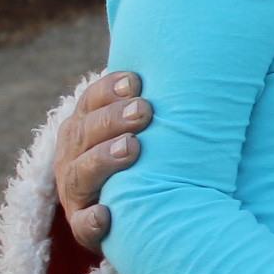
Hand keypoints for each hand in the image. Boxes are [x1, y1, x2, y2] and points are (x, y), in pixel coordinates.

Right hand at [54, 71, 152, 249]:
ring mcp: (76, 191)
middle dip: (114, 119)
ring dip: (104, 159)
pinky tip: (107, 214)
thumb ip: (154, 96)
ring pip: (80, 173)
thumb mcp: (141, 123)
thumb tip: (199, 47)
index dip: (108, 90)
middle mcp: (74, 154)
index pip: (90, 101)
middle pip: (86, 132)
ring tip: (132, 148)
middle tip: (145, 111)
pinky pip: (83, 226)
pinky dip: (92, 221)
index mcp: (85, 125)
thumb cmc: (145, 153)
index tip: (135, 81)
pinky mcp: (84, 226)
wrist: (128, 211)